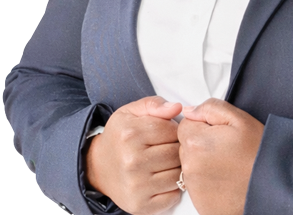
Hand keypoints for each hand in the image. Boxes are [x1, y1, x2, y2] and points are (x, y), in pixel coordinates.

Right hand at [84, 95, 182, 214]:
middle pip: (176, 153)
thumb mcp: (132, 111)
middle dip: (178, 148)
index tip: (168, 132)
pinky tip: (163, 178)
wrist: (98, 167)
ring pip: (178, 175)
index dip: (175, 129)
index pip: (172, 130)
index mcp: (131, 134)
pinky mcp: (140, 206)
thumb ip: (155, 104)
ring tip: (167, 162)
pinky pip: (173, 196)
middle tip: (169, 147)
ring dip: (178, 168)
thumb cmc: (120, 136)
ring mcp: (136, 186)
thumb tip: (177, 108)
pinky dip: (173, 188)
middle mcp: (132, 162)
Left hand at [178, 98, 264, 214]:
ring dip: (203, 162)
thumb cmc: (258, 151)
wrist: (272, 184)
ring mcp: (193, 188)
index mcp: (196, 142)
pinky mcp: (199, 203)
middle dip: (201, 143)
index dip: (203, 124)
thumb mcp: (239, 118)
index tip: (219, 131)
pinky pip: (196, 185)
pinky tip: (225, 178)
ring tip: (227, 163)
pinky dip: (207, 181)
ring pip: (190, 165)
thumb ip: (210, 107)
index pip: (185, 124)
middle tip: (226, 147)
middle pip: (185, 145)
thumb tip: (190, 111)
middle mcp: (190, 167)